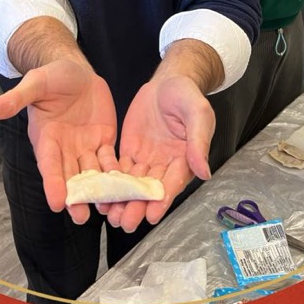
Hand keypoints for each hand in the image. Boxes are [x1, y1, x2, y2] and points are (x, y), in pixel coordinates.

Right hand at [0, 58, 117, 223]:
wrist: (76, 71)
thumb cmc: (52, 76)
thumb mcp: (35, 84)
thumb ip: (15, 99)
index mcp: (46, 138)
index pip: (49, 164)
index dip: (52, 182)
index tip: (56, 202)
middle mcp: (65, 148)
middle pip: (70, 176)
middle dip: (75, 197)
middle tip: (80, 217)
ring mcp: (85, 146)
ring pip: (92, 173)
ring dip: (98, 191)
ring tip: (107, 210)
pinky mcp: (104, 140)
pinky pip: (111, 160)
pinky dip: (117, 174)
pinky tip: (127, 188)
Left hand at [106, 75, 215, 232]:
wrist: (168, 80)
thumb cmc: (187, 96)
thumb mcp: (198, 113)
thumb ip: (199, 141)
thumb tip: (204, 172)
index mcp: (184, 159)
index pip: (172, 183)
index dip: (162, 200)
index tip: (152, 216)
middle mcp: (164, 165)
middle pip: (150, 190)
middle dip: (138, 207)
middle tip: (125, 223)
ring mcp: (146, 159)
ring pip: (133, 185)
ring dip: (122, 200)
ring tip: (110, 215)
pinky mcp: (130, 151)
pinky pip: (119, 169)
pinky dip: (110, 182)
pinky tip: (99, 194)